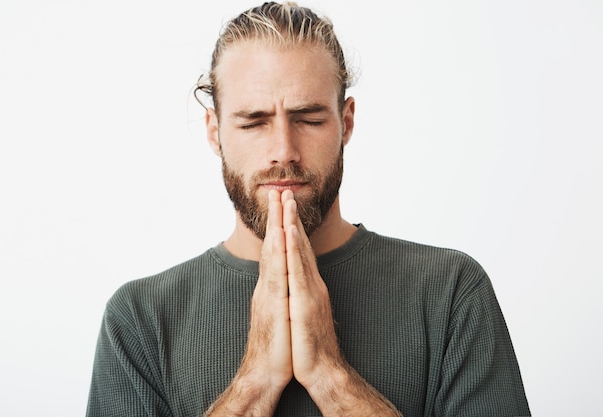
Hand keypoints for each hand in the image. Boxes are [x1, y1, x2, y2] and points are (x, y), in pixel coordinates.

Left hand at [279, 190, 341, 388]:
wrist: (323, 371)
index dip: (291, 227)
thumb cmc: (311, 345)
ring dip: (293, 224)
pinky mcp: (305, 302)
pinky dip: (295, 250)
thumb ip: (302, 295)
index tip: (284, 206)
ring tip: (288, 202)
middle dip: (291, 217)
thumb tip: (296, 284)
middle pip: (299, 245)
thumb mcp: (303, 313)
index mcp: (307, 286)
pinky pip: (298, 271)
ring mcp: (309, 291)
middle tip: (285, 191)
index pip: (298, 251)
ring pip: (299, 252)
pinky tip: (290, 233)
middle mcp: (310, 283)